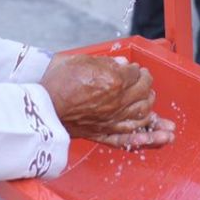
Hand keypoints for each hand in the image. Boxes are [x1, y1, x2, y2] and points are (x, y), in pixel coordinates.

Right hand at [40, 54, 174, 147]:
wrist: (38, 105)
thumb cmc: (57, 80)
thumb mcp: (82, 60)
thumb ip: (107, 62)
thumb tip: (123, 64)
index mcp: (114, 79)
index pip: (137, 74)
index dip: (138, 71)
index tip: (135, 71)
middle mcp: (117, 100)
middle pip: (144, 93)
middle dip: (147, 87)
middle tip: (144, 84)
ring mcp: (111, 119)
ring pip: (143, 116)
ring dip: (154, 114)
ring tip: (161, 116)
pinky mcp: (103, 133)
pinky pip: (128, 139)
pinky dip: (145, 140)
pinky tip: (159, 139)